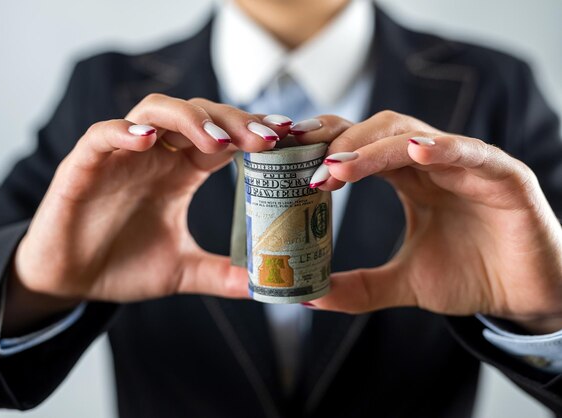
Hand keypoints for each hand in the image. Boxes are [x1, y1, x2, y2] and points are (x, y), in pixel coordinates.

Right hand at [5, 95, 290, 332]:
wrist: (70, 280)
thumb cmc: (123, 264)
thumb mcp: (181, 270)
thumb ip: (220, 273)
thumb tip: (264, 286)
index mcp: (181, 172)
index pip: (222, 139)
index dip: (252, 133)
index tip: (287, 137)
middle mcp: (156, 155)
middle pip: (198, 115)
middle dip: (232, 121)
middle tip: (266, 138)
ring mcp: (121, 155)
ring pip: (156, 111)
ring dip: (189, 119)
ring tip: (217, 141)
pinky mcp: (84, 165)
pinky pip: (102, 135)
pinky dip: (123, 132)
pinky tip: (147, 140)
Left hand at [295, 111, 561, 332]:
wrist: (526, 295)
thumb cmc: (470, 276)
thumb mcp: (404, 282)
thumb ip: (359, 287)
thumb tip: (309, 297)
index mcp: (410, 178)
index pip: (360, 147)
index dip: (324, 148)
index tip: (287, 162)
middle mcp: (434, 163)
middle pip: (380, 130)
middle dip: (340, 142)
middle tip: (305, 164)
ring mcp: (468, 164)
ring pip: (415, 135)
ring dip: (373, 147)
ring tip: (337, 166)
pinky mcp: (505, 177)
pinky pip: (472, 153)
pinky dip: (443, 148)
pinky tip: (416, 152)